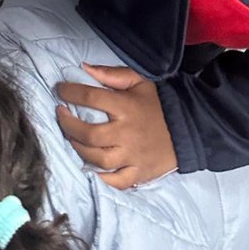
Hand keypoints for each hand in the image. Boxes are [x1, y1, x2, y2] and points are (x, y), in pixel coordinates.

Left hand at [56, 64, 178, 188]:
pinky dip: (99, 177)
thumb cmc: (158, 102)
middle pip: (90, 134)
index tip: (60, 90)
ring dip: (79, 149)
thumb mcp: (139, 80)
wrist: (188, 129)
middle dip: (68, 124)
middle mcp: (127, 133)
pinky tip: (87, 166)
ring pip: (99, 159)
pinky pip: (116, 181)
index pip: (91, 97)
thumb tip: (84, 68)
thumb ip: (111, 74)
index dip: (70, 92)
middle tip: (61, 115)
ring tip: (71, 137)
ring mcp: (133, 156)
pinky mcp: (140, 173)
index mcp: (127, 107)